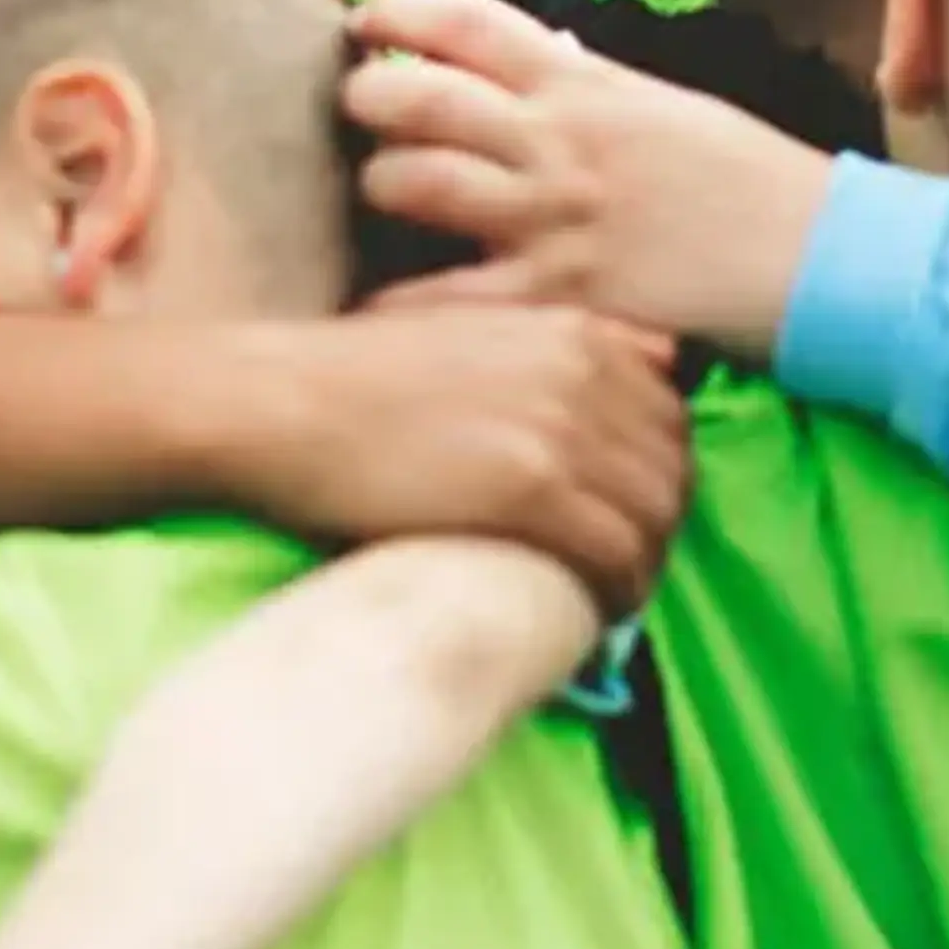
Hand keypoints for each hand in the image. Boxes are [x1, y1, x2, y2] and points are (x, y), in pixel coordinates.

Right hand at [216, 309, 689, 618]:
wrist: (277, 405)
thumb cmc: (356, 379)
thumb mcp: (472, 335)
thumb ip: (556, 347)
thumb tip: (652, 359)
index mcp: (573, 331)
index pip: (669, 416)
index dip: (657, 478)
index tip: (626, 520)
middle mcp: (582, 370)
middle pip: (672, 469)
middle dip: (657, 529)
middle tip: (620, 573)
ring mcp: (559, 428)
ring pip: (653, 518)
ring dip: (642, 568)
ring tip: (605, 602)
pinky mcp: (528, 489)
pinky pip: (614, 555)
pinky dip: (616, 594)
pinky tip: (591, 616)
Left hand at [343, 0, 837, 361]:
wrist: (824, 256)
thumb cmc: (756, 182)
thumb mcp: (670, 109)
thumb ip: (593, 91)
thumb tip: (542, 67)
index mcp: (587, 84)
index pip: (466, 22)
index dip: (398, 12)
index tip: (368, 21)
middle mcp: (557, 140)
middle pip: (417, 96)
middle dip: (367, 96)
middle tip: (354, 109)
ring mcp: (553, 217)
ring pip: (414, 183)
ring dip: (378, 185)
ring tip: (373, 194)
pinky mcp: (558, 294)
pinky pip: (447, 296)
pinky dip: (399, 303)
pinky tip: (374, 307)